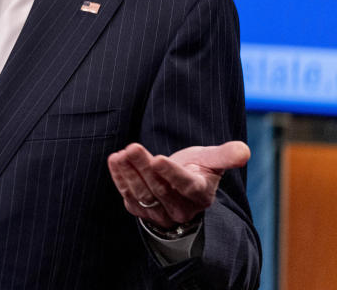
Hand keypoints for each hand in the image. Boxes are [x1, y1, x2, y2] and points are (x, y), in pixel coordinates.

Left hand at [107, 141, 249, 228]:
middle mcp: (182, 209)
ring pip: (143, 194)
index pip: (186, 186)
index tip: (157, 158)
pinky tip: (115, 160)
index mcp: (200, 195)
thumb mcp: (212, 159)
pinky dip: (120, 179)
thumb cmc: (198, 168)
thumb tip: (245, 151)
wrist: (180, 184)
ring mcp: (161, 213)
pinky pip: (129, 196)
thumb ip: (226, 155)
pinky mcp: (143, 212)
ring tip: (121, 154)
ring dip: (129, 173)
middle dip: (144, 167)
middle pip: (160, 189)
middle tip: (132, 147)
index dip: (171, 173)